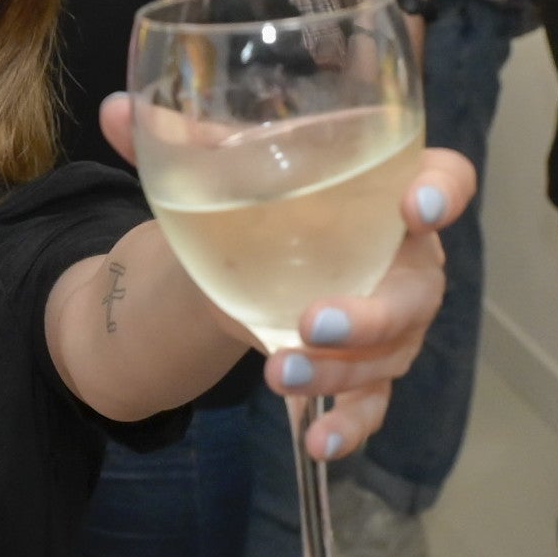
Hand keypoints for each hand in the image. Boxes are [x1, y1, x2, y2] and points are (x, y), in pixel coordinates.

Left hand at [101, 95, 476, 458]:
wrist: (245, 258)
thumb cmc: (263, 195)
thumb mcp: (225, 166)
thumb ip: (179, 141)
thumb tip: (112, 112)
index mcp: (388, 187)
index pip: (445, 179)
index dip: (444, 192)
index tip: (415, 206)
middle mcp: (406, 256)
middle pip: (420, 287)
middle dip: (374, 311)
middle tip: (313, 321)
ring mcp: (394, 318)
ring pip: (393, 351)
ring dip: (341, 371)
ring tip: (277, 373)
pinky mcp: (367, 367)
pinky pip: (373, 402)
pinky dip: (349, 425)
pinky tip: (317, 444)